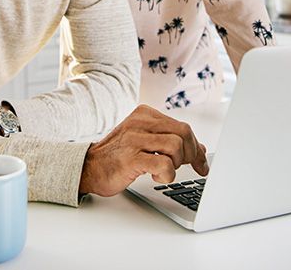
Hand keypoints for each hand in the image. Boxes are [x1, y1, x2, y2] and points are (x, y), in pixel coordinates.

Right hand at [78, 105, 208, 196]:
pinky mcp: (131, 158)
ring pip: (176, 146)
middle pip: (183, 133)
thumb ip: (170, 141)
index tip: (201, 163)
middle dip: (191, 154)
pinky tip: (156, 175)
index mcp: (144, 114)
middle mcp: (139, 122)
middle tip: (187, 167)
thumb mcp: (145, 141)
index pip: (182, 126)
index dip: (196, 147)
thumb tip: (199, 149)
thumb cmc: (119, 155)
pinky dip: (167, 174)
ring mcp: (134, 139)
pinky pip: (164, 164)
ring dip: (177, 164)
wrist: (89, 167)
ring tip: (164, 169)